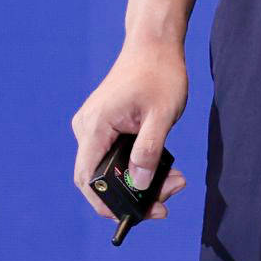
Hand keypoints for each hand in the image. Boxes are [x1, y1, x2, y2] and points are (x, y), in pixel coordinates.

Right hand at [70, 36, 190, 226]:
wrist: (154, 43)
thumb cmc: (159, 73)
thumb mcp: (161, 115)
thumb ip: (149, 151)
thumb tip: (139, 185)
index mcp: (95, 125)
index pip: (89, 179)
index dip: (106, 204)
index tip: (134, 217)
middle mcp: (87, 128)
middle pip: (100, 178)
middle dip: (132, 196)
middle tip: (166, 202)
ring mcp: (94, 127)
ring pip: (109, 169)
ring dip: (138, 182)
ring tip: (174, 182)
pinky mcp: (104, 126)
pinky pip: (114, 156)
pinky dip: (136, 167)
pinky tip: (162, 169)